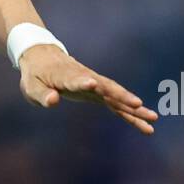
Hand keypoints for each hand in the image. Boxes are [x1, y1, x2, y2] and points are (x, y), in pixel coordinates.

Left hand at [18, 44, 157, 133]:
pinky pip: (116, 105)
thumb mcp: (31, 86)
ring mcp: (94, 85)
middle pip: (106, 87)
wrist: (44, 57)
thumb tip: (53, 101)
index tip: (93, 83)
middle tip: (138, 104)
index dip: (83, 82)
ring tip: (153, 118)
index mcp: (66, 76)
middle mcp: (85, 78)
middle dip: (122, 96)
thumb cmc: (36, 74)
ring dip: (134, 107)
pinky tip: (146, 126)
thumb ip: (42, 95)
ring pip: (117, 96)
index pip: (76, 79)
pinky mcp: (98, 93)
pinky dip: (130, 115)